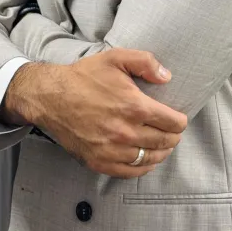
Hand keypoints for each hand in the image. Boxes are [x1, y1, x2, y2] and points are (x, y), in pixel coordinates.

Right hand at [1, 48, 187, 178]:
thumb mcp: (115, 58)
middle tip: (173, 132)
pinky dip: (142, 167)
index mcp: (134, 106)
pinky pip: (130, 172)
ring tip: (163, 146)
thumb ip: (145, 62)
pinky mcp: (99, 162)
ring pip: (149, 159)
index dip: (180, 121)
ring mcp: (112, 150)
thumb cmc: (83, 77)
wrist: (51, 97)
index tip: (179, 119)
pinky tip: (145, 160)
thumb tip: (167, 76)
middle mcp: (126, 132)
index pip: (172, 122)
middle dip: (173, 137)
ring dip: (161, 153)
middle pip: (164, 142)